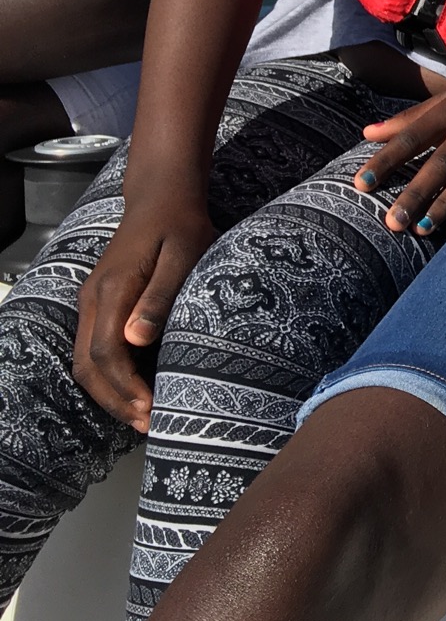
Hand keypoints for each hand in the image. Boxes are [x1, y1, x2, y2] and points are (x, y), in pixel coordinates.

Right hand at [73, 196, 217, 429]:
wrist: (161, 195)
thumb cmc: (180, 222)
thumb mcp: (184, 253)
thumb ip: (162, 296)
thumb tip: (136, 340)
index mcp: (112, 290)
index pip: (106, 353)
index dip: (126, 387)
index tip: (152, 409)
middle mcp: (93, 300)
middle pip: (88, 365)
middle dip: (116, 400)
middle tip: (148, 425)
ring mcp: (92, 301)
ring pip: (85, 360)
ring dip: (110, 392)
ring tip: (142, 415)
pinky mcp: (101, 302)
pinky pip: (93, 348)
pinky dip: (109, 375)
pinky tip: (136, 388)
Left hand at [354, 70, 445, 235]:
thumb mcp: (445, 100)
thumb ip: (408, 119)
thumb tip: (367, 133)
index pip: (410, 136)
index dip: (386, 160)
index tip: (361, 184)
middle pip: (439, 163)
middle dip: (416, 193)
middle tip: (392, 221)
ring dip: (445, 204)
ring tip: (422, 229)